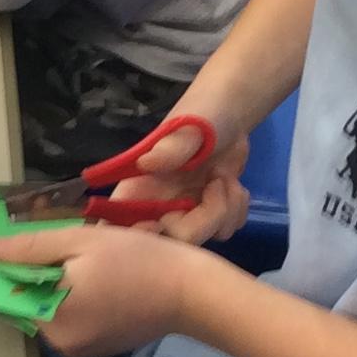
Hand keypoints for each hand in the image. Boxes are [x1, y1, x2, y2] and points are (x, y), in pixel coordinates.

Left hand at [0, 223, 222, 356]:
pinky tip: (94, 276)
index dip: (0, 268)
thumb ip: (30, 247)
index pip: (7, 293)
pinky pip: (71, 318)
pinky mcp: (97, 347)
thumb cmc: (138, 260)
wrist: (193, 292)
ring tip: (80, 257)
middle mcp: (60, 342)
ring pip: (50, 308)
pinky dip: (73, 297)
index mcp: (51, 318)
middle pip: (28, 301)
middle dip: (33, 273)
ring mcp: (80, 349)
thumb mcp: (80, 241)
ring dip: (54, 284)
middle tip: (55, 244)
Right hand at [110, 120, 252, 244]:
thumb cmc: (202, 114)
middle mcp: (158, 208)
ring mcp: (185, 215)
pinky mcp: (210, 217)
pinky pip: (225, 231)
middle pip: (173, 242)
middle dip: (206, 218)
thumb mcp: (189, 127)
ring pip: (205, 239)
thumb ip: (171, 147)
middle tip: (216, 186)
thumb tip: (146, 163)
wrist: (231, 116)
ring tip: (226, 179)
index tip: (162, 223)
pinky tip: (234, 186)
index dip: (137, 237)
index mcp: (138, 190)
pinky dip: (237, 210)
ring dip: (226, 209)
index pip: (118, 228)